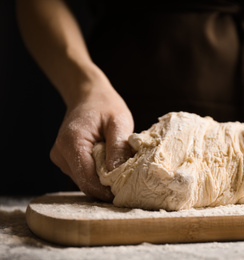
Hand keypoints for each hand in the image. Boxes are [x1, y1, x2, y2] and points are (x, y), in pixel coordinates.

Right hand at [50, 83, 133, 200]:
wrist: (88, 95)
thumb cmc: (105, 105)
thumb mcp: (119, 122)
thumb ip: (118, 148)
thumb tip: (117, 176)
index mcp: (71, 143)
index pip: (88, 179)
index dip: (107, 190)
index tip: (127, 192)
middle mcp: (61, 154)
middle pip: (86, 183)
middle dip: (108, 186)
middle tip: (130, 183)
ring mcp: (61, 159)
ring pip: (85, 181)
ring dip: (104, 179)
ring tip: (121, 168)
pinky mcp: (66, 161)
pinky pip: (85, 174)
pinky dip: (99, 173)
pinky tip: (110, 164)